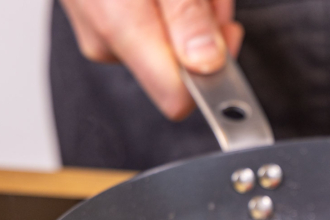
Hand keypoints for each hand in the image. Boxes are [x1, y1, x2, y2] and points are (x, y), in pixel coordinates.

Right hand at [60, 0, 242, 119]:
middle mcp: (107, 43)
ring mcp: (102, 32)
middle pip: (183, 68)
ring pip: (173, 45)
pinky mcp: (104, 20)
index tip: (227, 43)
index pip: (177, 100)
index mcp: (122, 33)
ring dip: (197, 14)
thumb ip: (187, 18)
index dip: (214, 79)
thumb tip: (207, 64)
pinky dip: (174, 8)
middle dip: (209, 31)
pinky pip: (154, 27)